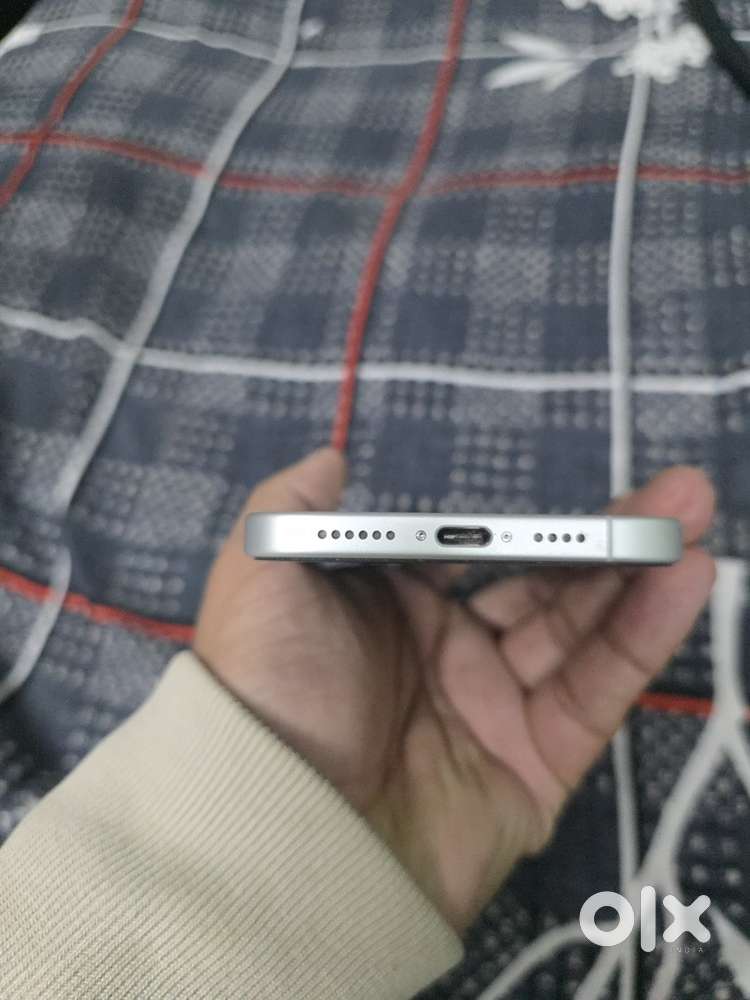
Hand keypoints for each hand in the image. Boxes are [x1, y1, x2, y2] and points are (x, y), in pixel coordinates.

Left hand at [194, 449, 714, 932]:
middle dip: (607, 539)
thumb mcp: (257, 583)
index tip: (574, 493)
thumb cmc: (268, 695)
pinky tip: (680, 582)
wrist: (283, 832)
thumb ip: (292, 509)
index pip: (477, 551)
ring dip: (638, 575)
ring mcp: (494, 708)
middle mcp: (448, 652)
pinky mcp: (532, 765)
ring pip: (579, 631)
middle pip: (543, 585)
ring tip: (690, 519)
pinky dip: (641, 638)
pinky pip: (596, 692)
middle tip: (677, 492)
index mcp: (393, 606)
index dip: (529, 524)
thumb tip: (331, 458)